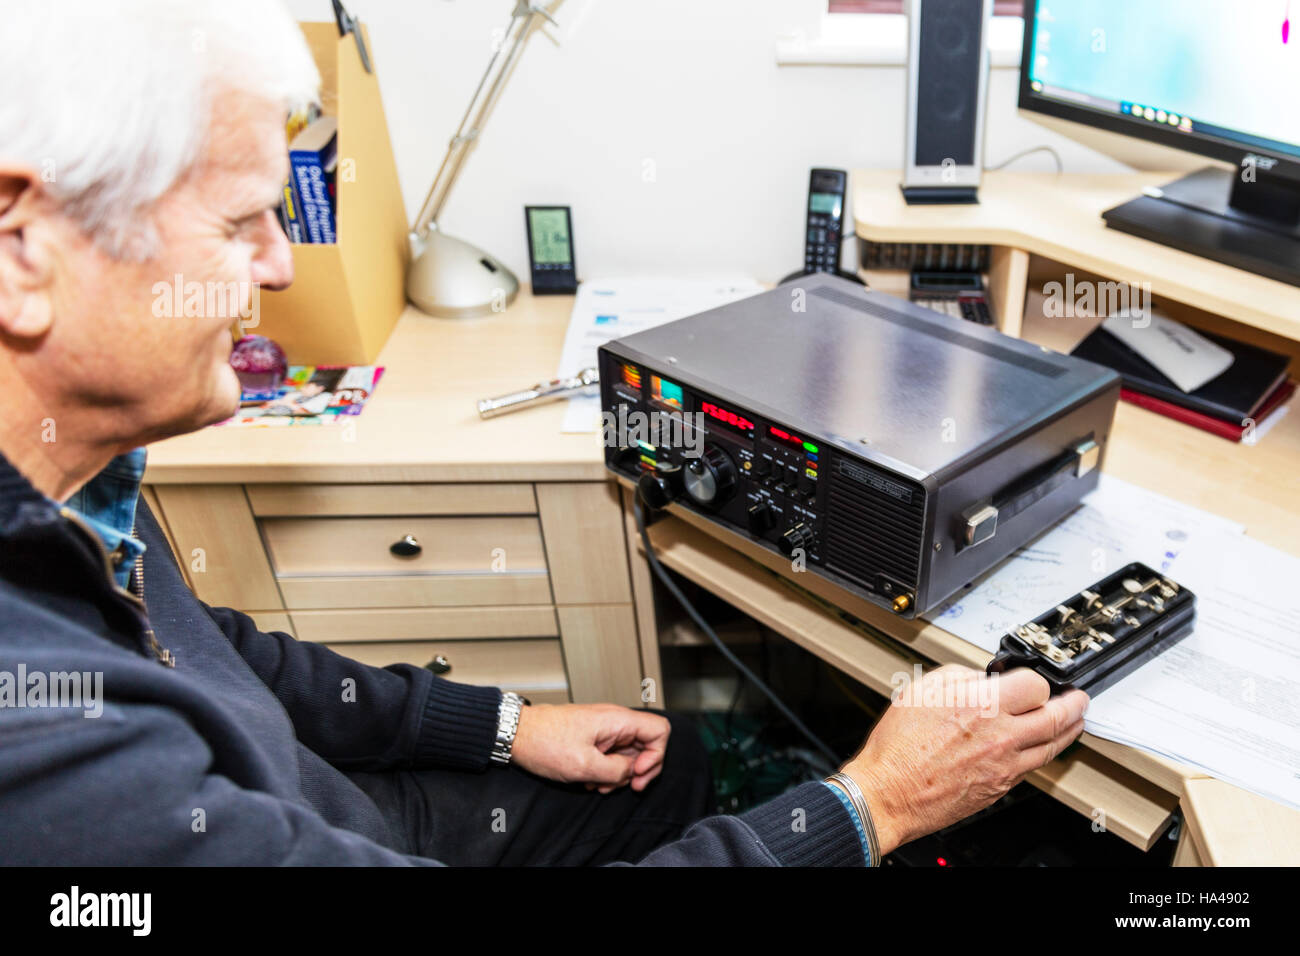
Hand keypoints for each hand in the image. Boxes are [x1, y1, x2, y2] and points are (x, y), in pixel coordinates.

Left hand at [510, 703, 670, 793]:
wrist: (517, 734)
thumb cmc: (544, 743)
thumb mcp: (584, 765)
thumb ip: (616, 771)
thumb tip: (630, 772)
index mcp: (617, 720)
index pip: (660, 730)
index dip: (656, 756)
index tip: (637, 773)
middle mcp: (615, 721)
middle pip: (647, 745)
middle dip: (636, 771)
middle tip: (623, 787)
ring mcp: (605, 729)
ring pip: (629, 754)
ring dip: (618, 774)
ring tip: (597, 785)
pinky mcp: (594, 737)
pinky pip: (611, 755)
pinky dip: (605, 770)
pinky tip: (589, 780)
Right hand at [839, 665, 1087, 854]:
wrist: (890, 791)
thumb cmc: (899, 745)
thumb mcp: (924, 689)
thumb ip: (962, 677)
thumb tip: (983, 678)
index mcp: (981, 705)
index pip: (1034, 685)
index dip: (1037, 678)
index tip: (1035, 679)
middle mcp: (999, 735)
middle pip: (1055, 717)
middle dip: (1073, 705)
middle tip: (1079, 699)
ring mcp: (1004, 765)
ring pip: (1051, 746)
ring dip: (1069, 731)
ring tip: (1075, 721)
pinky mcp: (1001, 786)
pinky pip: (1032, 767)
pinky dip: (1044, 753)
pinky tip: (1043, 746)